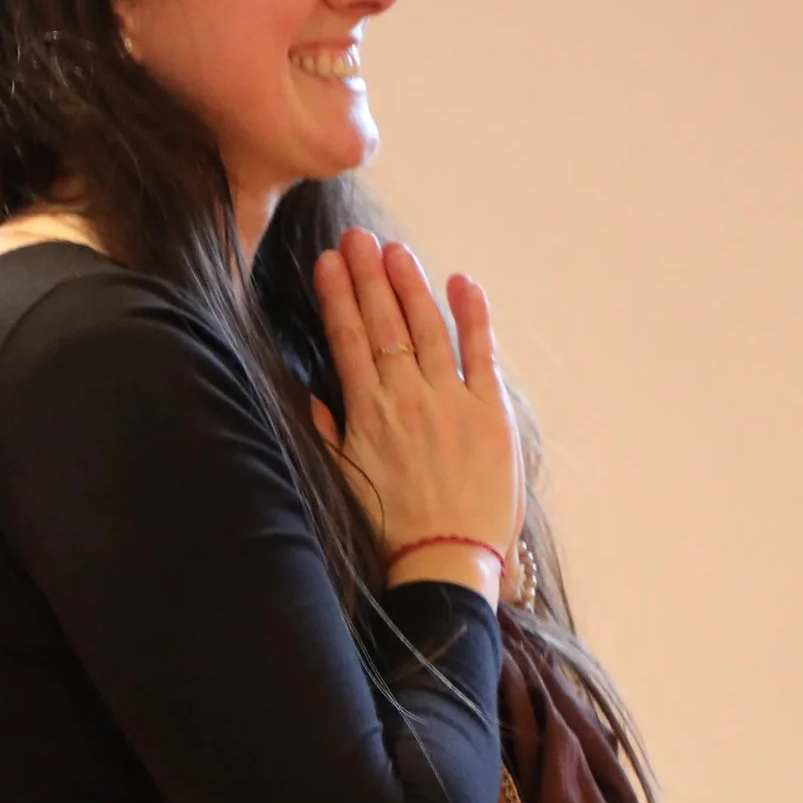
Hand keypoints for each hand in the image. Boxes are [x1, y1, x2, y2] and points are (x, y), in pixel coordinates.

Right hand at [311, 231, 521, 589]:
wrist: (443, 564)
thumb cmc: (391, 533)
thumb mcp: (344, 483)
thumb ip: (328, 434)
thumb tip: (311, 395)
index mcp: (367, 414)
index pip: (348, 340)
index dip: (337, 297)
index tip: (328, 263)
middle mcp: (407, 398)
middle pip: (384, 323)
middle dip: (368, 276)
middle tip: (356, 239)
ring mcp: (451, 401)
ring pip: (427, 328)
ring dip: (410, 285)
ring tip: (395, 251)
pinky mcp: (491, 413)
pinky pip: (481, 351)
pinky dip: (472, 314)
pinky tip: (460, 282)